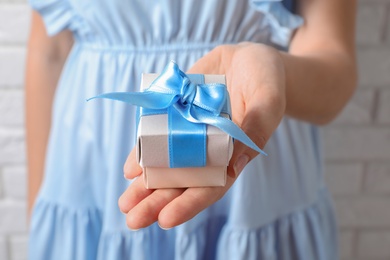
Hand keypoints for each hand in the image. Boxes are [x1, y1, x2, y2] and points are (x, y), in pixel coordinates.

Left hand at [118, 42, 285, 229]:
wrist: (245, 60)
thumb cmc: (265, 80)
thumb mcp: (268, 99)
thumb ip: (256, 128)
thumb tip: (236, 163)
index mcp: (233, 154)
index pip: (211, 186)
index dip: (190, 203)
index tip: (166, 219)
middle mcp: (208, 149)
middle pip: (182, 182)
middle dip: (157, 202)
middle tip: (132, 220)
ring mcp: (189, 132)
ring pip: (165, 164)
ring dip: (144, 184)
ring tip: (124, 203)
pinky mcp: (175, 114)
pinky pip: (156, 135)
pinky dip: (143, 151)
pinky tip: (129, 169)